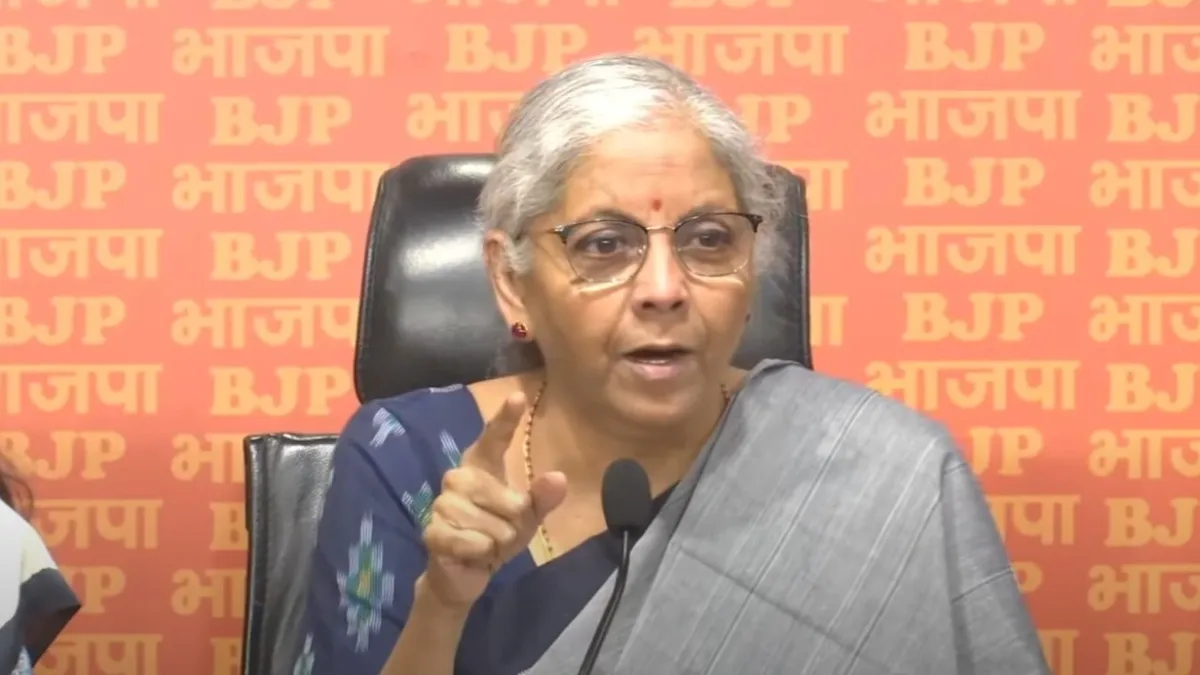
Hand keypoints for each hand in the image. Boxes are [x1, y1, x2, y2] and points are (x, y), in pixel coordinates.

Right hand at [420, 391, 567, 608]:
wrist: (464, 573)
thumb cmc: (496, 535)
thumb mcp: (526, 519)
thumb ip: (541, 499)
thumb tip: (558, 478)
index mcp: (481, 466)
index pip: (494, 438)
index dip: (505, 418)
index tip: (519, 397)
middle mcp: (458, 477)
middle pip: (507, 500)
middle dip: (513, 524)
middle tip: (500, 533)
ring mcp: (442, 503)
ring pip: (494, 526)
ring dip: (497, 543)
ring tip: (484, 544)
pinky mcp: (432, 530)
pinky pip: (475, 542)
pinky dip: (482, 554)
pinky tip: (472, 554)